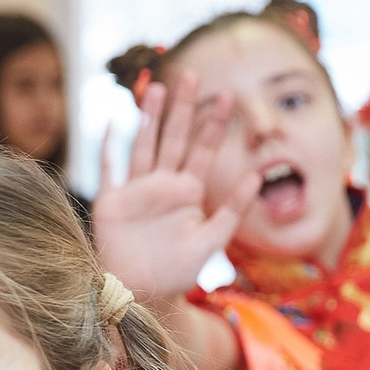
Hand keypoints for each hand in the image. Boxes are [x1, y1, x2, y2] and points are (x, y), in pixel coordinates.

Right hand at [92, 72, 259, 299]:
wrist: (142, 295)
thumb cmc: (177, 273)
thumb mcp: (212, 241)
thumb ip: (232, 208)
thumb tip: (259, 175)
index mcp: (188, 192)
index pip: (203, 149)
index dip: (214, 123)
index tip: (228, 95)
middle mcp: (163, 185)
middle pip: (174, 138)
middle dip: (183, 108)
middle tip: (191, 74)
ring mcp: (136, 191)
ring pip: (144, 145)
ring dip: (149, 118)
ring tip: (157, 88)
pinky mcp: (112, 202)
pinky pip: (111, 168)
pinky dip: (110, 147)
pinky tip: (114, 123)